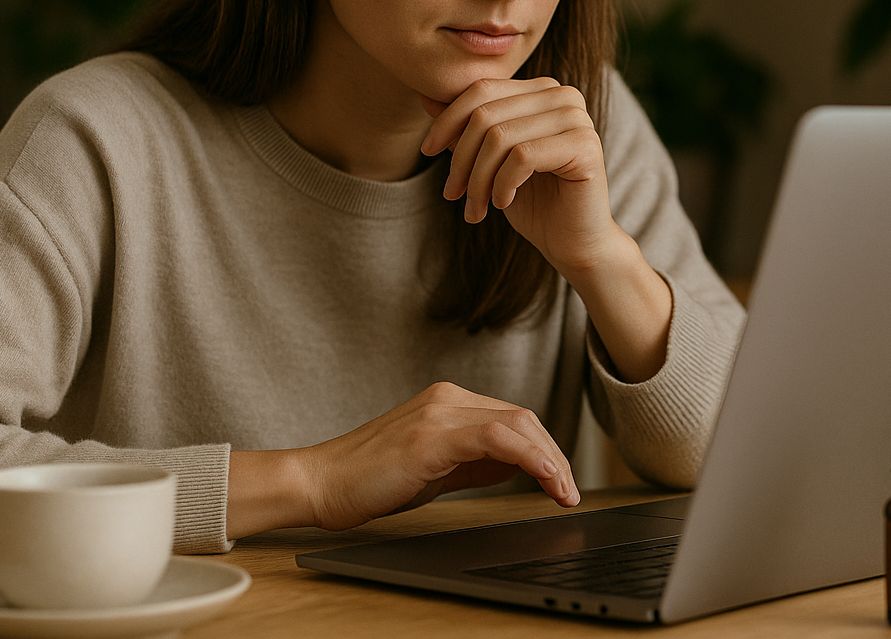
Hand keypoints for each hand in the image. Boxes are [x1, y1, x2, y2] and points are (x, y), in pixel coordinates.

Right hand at [226, 382, 578, 537]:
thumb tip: (518, 466)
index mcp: (448, 402)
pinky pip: (495, 438)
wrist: (319, 483)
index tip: (562, 482)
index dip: (546, 449)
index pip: (514, 419)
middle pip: (522, 418)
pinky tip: (542, 479)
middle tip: (570, 491)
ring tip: (563, 491)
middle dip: (555, 456)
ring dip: (549, 459)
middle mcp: (446, 399)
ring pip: (516, 424)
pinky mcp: (431, 435)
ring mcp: (438, 413)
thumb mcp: (436, 469)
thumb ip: (475, 462)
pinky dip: (528, 457)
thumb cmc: (370, 480)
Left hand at [419, 77, 674, 381]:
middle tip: (452, 194)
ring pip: (500, 137)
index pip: (481, 89)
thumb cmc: (531, 200)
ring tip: (476, 208)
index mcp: (540, 90)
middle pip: (486, 114)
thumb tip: (426, 96)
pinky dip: (502, 184)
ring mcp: (577, 118)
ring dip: (478, 180)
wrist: (571, 242)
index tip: (427, 151)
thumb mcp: (488, 159)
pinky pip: (522, 157)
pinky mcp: (584, 146)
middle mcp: (562, 95)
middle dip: (460, 158)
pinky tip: (503, 203)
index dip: (447, 120)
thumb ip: (465, 126)